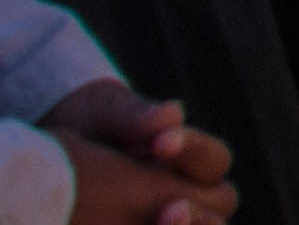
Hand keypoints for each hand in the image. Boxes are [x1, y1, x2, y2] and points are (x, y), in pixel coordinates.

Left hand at [46, 82, 233, 224]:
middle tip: (169, 208)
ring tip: (164, 218)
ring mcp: (162, 219)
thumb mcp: (104, 116)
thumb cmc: (89, 127)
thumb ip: (135, 117)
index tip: (161, 143)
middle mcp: (186, 195)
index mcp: (188, 160)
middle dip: (198, 212)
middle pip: (220, 206)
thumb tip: (172, 114)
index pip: (213, 161)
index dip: (193, 151)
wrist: (48, 158)